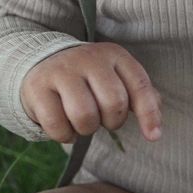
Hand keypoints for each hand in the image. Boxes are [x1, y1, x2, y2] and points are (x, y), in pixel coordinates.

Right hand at [21, 44, 161, 142]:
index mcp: (114, 55)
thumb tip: (155, 129)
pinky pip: (57, 126)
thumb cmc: (88, 78)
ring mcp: (61, 71)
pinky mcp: (37, 87)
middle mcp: (88, 58)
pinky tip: (63, 125)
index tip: (153, 137)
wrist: (41, 61)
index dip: (149, 114)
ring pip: (85, 116)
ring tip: (81, 121)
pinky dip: (64, 135)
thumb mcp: (116, 78)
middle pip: (113, 104)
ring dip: (86, 130)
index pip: (139, 85)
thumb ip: (139, 97)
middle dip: (111, 122)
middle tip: (101, 118)